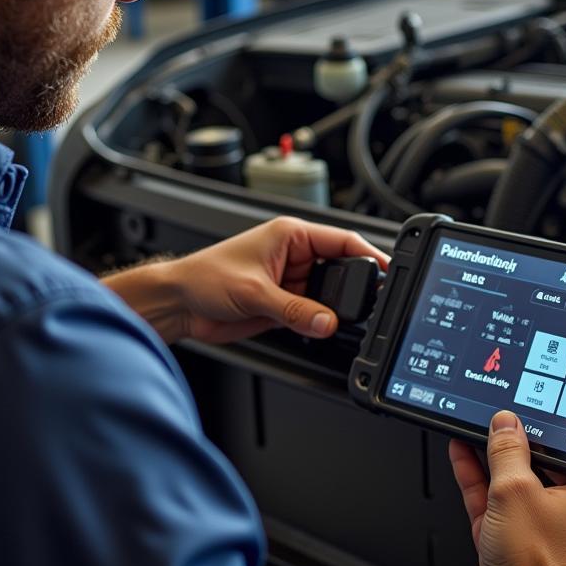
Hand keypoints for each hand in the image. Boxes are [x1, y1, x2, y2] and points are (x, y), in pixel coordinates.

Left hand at [104, 217, 388, 344]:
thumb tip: (328, 322)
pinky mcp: (283, 307)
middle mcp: (294, 256)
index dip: (369, 255)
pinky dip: (319, 324)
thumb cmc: (204, 277)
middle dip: (354, 288)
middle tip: (368, 305)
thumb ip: (295, 310)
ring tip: (338, 321)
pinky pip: (313, 316)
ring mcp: (290, 283)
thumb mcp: (254, 292)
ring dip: (334, 310)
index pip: (342, 241)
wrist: (179, 305)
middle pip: (341, 271)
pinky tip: (321, 329)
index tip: (387, 272)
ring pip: (329, 297)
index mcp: (290, 235)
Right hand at [448, 411, 565, 565]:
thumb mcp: (514, 491)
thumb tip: (506, 425)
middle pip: (545, 473)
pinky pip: (510, 513)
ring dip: (494, 469)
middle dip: (511, 452)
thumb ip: (507, 450)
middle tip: (491, 431)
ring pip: (523, 494)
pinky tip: (467, 465)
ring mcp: (562, 540)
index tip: (518, 422)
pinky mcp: (534, 555)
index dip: (541, 434)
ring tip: (471, 441)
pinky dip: (490, 493)